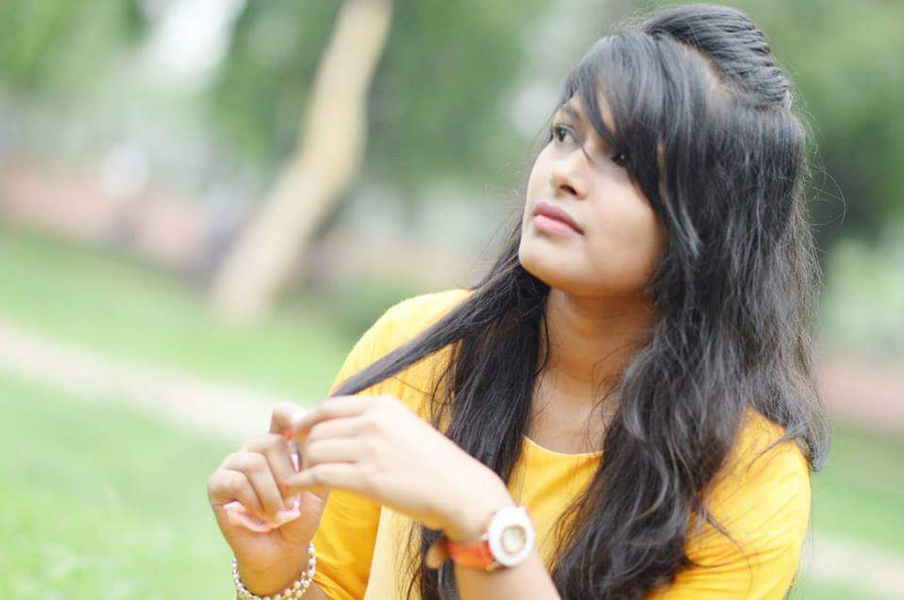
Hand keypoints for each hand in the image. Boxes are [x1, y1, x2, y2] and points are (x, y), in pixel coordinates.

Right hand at [207, 402, 323, 591]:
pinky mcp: (217, 484)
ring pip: (254, 462)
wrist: (283, 550)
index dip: (292, 417)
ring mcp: (233, 464)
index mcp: (279, 443)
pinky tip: (261, 515)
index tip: (301, 432)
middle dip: (287, 476)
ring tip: (278, 513)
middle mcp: (254, 448)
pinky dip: (254, 501)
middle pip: (271, 442)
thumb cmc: (300, 516)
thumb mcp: (316, 483)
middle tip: (292, 502)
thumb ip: (315, 456)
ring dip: (271, 493)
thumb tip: (309, 427)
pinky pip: (237, 481)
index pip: (282, 414)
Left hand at [286, 394, 512, 565]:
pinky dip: (303, 481)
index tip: (298, 433)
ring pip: (315, 451)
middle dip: (306, 447)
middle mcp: (374, 422)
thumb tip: (336, 425)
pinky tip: (298, 487)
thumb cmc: (434, 464)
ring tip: (305, 476)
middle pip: (318, 430)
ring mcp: (370, 449)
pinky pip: (320, 475)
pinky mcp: (367, 478)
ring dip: (305, 465)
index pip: (329, 406)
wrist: (460, 490)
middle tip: (304, 462)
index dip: (308, 421)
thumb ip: (373, 422)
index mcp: (383, 406)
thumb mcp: (404, 426)